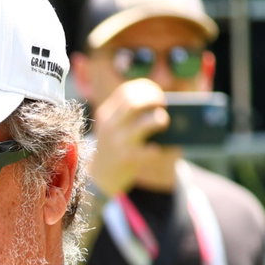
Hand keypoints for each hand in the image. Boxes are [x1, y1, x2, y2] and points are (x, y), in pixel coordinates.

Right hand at [88, 79, 173, 196]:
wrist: (100, 176)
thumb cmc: (116, 146)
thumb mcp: (114, 127)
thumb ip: (130, 115)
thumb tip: (164, 109)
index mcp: (106, 114)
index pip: (126, 92)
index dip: (145, 89)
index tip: (158, 94)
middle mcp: (110, 125)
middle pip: (134, 103)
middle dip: (153, 100)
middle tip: (164, 105)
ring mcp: (118, 142)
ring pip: (145, 123)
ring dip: (159, 120)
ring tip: (164, 122)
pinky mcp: (127, 158)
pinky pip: (151, 149)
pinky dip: (159, 146)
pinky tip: (161, 146)